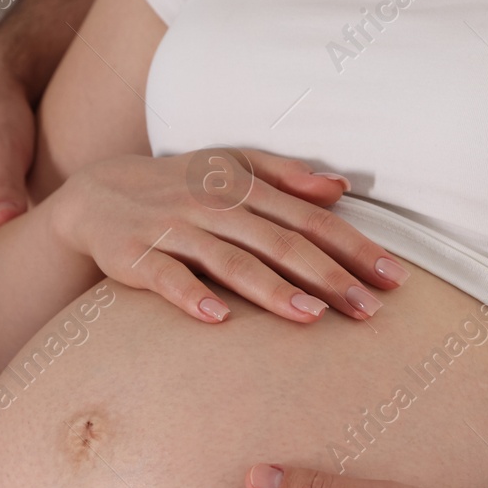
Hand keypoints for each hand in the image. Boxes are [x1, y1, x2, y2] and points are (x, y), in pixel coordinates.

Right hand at [49, 151, 406, 324]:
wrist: (94, 192)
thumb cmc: (179, 184)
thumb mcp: (231, 167)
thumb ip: (286, 176)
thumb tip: (341, 188)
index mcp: (244, 188)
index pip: (310, 220)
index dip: (354, 248)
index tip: (393, 277)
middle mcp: (214, 206)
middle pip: (280, 243)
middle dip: (328, 276)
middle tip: (369, 310)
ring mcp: (174, 230)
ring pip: (231, 261)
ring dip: (271, 289)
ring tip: (311, 316)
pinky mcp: (135, 255)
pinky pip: (167, 278)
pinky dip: (191, 297)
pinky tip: (219, 320)